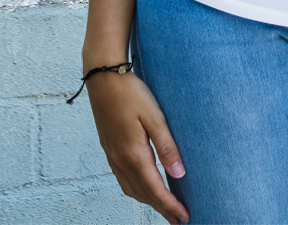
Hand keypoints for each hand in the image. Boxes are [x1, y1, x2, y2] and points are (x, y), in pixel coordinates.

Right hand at [86, 70, 190, 224]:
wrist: (103, 77)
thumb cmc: (131, 92)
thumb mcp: (154, 116)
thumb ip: (167, 146)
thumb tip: (179, 174)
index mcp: (133, 154)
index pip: (155, 190)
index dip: (170, 206)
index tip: (184, 217)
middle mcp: (120, 160)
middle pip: (143, 194)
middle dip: (161, 209)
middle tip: (178, 220)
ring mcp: (112, 155)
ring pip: (131, 189)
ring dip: (148, 201)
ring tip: (164, 206)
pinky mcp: (109, 148)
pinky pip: (123, 179)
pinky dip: (136, 189)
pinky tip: (143, 186)